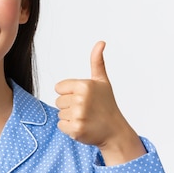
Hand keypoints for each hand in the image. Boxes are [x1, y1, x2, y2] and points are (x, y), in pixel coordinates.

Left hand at [55, 41, 144, 164]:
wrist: (115, 130)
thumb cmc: (107, 104)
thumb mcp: (102, 81)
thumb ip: (97, 61)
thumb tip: (101, 42)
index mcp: (84, 85)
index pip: (58, 88)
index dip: (69, 93)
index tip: (83, 98)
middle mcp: (81, 99)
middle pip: (58, 101)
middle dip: (69, 106)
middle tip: (86, 110)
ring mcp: (78, 115)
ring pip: (60, 114)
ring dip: (70, 117)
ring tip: (86, 118)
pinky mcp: (75, 129)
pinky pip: (61, 126)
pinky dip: (70, 128)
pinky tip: (83, 126)